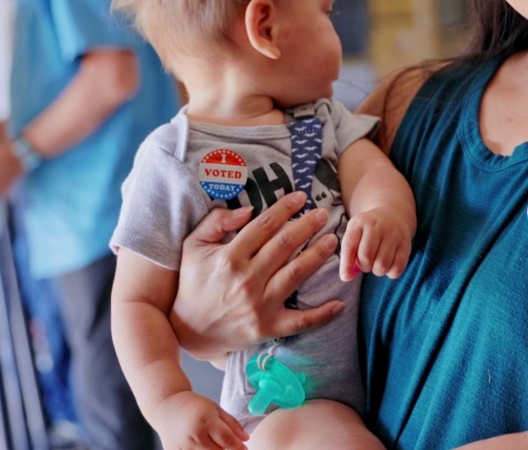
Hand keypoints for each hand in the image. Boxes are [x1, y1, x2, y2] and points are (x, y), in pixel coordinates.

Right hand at [153, 391, 246, 449]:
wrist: (166, 406)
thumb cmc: (193, 405)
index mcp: (206, 420)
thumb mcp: (215, 408)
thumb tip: (245, 439)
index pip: (227, 440)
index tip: (243, 448)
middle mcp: (194, 435)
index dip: (238, 447)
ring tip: (212, 444)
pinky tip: (201, 446)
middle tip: (227, 445)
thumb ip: (232, 424)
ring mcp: (183, 447)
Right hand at [170, 192, 345, 358]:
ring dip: (317, 255)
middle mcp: (247, 280)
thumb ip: (215, 222)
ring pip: (296, 274)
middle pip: (285, 245)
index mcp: (230, 257)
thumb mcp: (193, 247)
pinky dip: (322, 314)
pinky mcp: (268, 327)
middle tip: (324, 214)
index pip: (264, 226)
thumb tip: (248, 210)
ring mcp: (260, 305)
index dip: (285, 208)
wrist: (188, 330)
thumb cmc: (193, 284)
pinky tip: (339, 303)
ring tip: (332, 241)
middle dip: (307, 226)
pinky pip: (300, 321)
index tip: (301, 197)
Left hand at [339, 206, 413, 281]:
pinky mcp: (406, 244)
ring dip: (377, 270)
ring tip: (377, 263)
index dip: (346, 265)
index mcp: (360, 222)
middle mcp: (377, 226)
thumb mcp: (355, 233)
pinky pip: (397, 268)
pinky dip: (391, 273)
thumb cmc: (369, 230)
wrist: (394, 214)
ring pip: (382, 266)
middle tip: (367, 263)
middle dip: (364, 267)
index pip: (349, 246)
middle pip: (366, 258)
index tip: (346, 276)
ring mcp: (394, 234)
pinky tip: (389, 265)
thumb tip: (347, 277)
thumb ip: (348, 254)